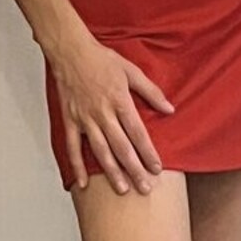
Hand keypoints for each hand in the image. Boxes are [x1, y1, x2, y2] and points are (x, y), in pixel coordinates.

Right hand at [49, 31, 173, 194]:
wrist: (72, 51)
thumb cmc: (102, 59)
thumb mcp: (131, 70)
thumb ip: (151, 91)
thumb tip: (170, 108)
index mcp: (120, 100)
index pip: (137, 132)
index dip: (148, 152)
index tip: (157, 169)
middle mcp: (103, 113)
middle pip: (121, 147)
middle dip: (135, 169)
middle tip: (145, 188)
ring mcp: (85, 118)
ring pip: (100, 151)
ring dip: (112, 172)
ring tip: (123, 189)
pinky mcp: (70, 120)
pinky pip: (73, 147)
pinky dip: (77, 166)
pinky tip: (83, 183)